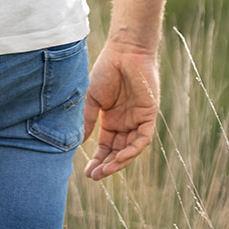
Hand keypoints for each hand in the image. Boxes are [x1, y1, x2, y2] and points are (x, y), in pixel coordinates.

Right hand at [83, 40, 160, 179]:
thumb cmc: (106, 70)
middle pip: (118, 152)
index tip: (87, 173)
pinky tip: (119, 157)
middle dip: (106, 165)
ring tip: (105, 171)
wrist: (124, 51)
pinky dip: (132, 150)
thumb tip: (80, 142)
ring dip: (118, 162)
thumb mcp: (93, 98)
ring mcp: (138, 120)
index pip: (106, 146)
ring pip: (130, 149)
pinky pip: (142, 138)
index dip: (98, 160)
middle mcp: (126, 123)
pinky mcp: (149, 115)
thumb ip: (88, 120)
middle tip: (95, 177)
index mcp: (112, 120)